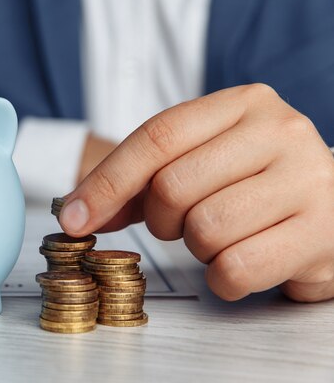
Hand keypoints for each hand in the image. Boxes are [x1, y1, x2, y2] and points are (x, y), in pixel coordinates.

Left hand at [59, 84, 333, 301]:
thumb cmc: (255, 185)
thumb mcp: (199, 165)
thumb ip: (138, 184)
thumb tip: (76, 212)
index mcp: (242, 104)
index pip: (155, 138)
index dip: (105, 183)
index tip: (73, 218)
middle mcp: (280, 131)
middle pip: (173, 187)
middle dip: (164, 220)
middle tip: (184, 223)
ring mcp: (309, 180)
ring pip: (204, 229)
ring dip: (198, 247)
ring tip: (225, 236)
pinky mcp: (324, 234)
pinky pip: (236, 268)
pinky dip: (223, 277)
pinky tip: (244, 261)